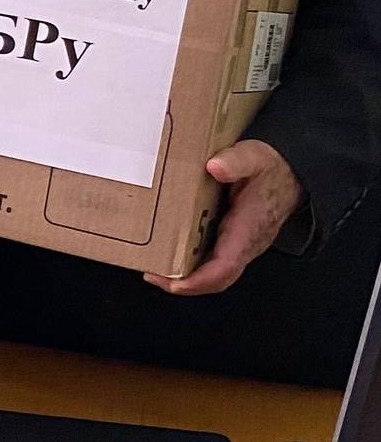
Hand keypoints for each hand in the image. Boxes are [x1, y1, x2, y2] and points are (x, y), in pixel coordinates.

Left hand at [149, 140, 300, 294]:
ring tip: (155, 269)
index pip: (225, 267)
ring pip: (215, 274)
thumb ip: (236, 161)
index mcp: (248, 229)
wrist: (289, 173)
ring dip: (186, 277)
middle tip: (152, 275)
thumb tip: (214, 167)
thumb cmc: (269, 168)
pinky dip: (193, 266)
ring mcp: (241, 245)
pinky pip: (215, 262)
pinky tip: (171, 255)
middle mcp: (246, 244)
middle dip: (185, 284)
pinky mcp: (235, 241)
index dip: (199, 280)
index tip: (173, 283)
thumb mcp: (253, 157)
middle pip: (217, 279)